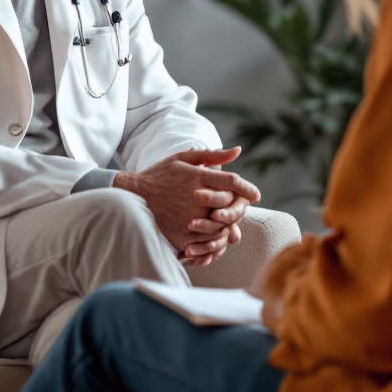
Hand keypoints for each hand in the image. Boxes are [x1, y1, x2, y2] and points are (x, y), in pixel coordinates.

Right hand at [113, 147, 259, 265]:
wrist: (134, 197)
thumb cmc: (161, 174)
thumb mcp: (184, 159)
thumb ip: (212, 156)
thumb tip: (238, 151)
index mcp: (197, 177)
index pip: (232, 182)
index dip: (248, 189)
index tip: (256, 195)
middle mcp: (195, 198)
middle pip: (229, 203)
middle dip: (239, 205)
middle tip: (242, 207)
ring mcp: (188, 218)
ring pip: (222, 224)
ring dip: (229, 222)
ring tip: (228, 220)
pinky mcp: (182, 234)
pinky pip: (208, 240)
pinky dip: (215, 237)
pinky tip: (215, 232)